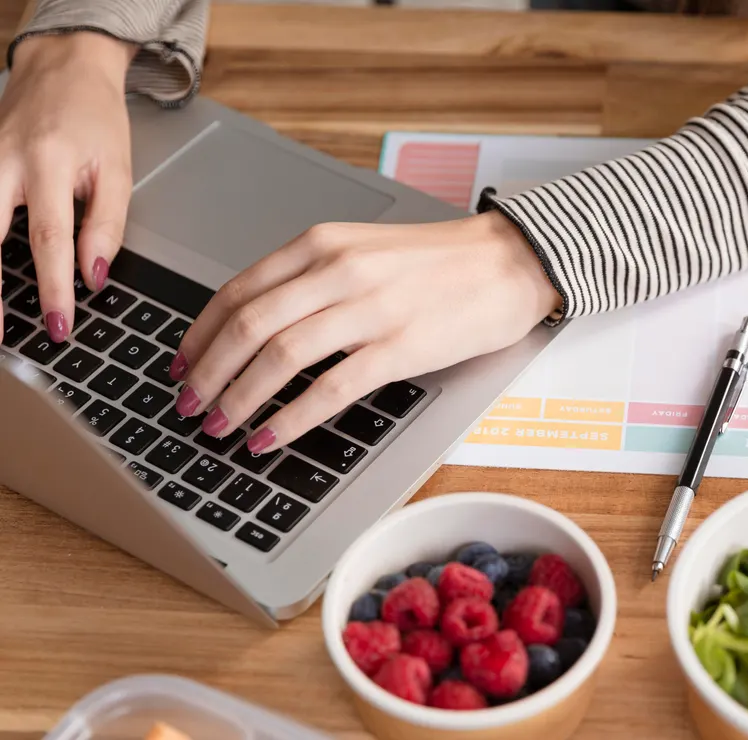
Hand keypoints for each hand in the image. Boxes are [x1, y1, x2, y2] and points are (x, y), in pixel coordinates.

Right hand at [0, 33, 134, 342]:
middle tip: (1, 335)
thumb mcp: (118, 169)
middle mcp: (3, 163)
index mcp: (48, 162)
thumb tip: (95, 276)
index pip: (49, 239)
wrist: (62, 68)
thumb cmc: (94, 119)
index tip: (60, 324)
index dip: (55, 287)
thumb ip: (107, 224)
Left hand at [170, 211, 561, 452]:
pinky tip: (272, 437)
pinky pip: (331, 389)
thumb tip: (260, 326)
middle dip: (207, 374)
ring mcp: (369, 310)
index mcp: (323, 245)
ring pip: (279, 358)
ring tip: (221, 426)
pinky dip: (291, 418)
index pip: (238, 291)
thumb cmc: (442, 261)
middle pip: (247, 326)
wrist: (511, 262)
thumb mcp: (364, 250)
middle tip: (188, 405)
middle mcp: (338, 271)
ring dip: (239, 399)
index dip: (199, 336)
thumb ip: (313, 278)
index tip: (182, 365)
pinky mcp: (401, 347)